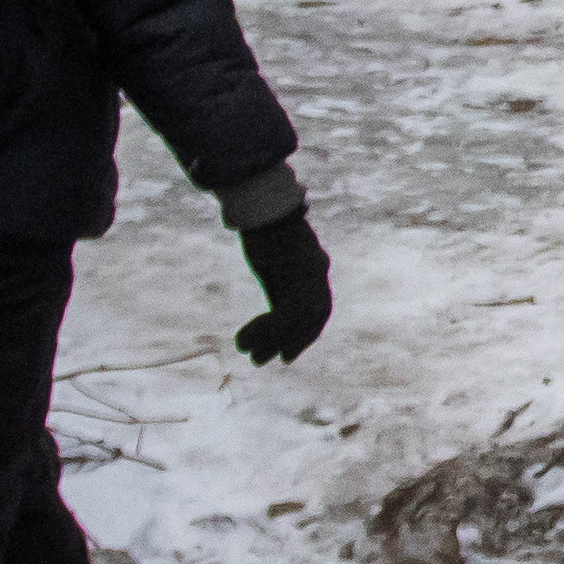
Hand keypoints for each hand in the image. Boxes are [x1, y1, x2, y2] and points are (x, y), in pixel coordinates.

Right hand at [236, 211, 332, 364]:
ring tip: (249, 355)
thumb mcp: (275, 259)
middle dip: (296, 341)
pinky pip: (282, 315)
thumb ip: (282, 282)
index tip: (289, 351)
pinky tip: (244, 338)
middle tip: (278, 360)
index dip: (307, 333)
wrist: (262, 203)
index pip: (319, 308)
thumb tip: (278, 306)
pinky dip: (264, 332)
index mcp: (315, 266)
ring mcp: (310, 273)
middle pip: (312, 317)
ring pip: (297, 320)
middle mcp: (318, 272)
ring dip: (272, 340)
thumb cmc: (263, 226)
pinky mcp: (296, 275)